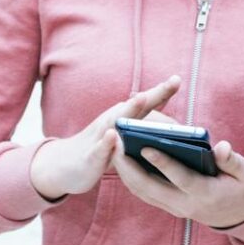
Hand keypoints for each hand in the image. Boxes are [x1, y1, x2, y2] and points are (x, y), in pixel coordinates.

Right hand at [30, 76, 180, 199]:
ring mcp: (101, 136)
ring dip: (129, 110)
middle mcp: (113, 121)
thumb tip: (175, 127)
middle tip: (173, 81)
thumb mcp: (125, 136)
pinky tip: (112, 135)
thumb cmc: (103, 148)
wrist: (65, 165)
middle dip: (154, 94)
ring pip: (116, 122)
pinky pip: (99, 149)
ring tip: (142, 98)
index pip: (147, 103)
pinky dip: (106, 143)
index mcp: (125, 117)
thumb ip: (146, 128)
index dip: (163, 91)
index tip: (178, 79)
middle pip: (136, 106)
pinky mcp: (91, 156)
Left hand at [112, 138, 243, 228]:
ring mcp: (176, 208)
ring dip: (126, 173)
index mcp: (207, 194)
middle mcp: (187, 205)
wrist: (242, 214)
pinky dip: (132, 178)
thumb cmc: (243, 186)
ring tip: (114, 148)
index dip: (164, 163)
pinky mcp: (170, 207)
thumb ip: (231, 160)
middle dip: (130, 168)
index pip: (181, 178)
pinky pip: (146, 194)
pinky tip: (123, 160)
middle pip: (151, 189)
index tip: (145, 146)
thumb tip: (222, 147)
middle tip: (116, 144)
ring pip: (144, 193)